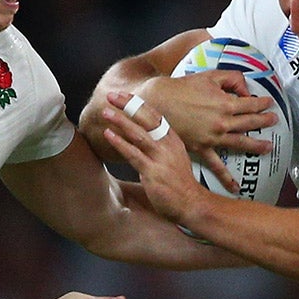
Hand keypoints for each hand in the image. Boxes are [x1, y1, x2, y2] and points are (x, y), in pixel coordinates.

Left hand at [98, 101, 206, 224]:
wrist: (192, 203)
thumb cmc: (181, 183)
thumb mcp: (174, 158)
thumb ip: (161, 145)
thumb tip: (144, 137)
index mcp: (173, 139)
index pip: (155, 115)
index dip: (138, 104)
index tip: (124, 95)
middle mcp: (168, 145)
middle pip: (146, 119)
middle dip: (128, 105)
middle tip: (112, 96)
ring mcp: (161, 157)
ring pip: (138, 133)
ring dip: (121, 121)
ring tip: (106, 112)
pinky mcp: (153, 171)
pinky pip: (133, 153)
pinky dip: (120, 143)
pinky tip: (108, 134)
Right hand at [149, 72, 280, 180]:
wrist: (158, 103)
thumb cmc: (182, 88)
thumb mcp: (209, 76)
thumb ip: (231, 79)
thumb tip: (245, 90)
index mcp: (226, 103)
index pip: (252, 104)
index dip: (263, 103)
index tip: (268, 103)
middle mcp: (223, 122)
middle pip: (250, 123)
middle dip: (264, 121)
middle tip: (273, 120)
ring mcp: (214, 138)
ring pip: (241, 143)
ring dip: (257, 146)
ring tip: (268, 147)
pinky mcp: (202, 148)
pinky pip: (217, 165)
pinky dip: (227, 178)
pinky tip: (236, 187)